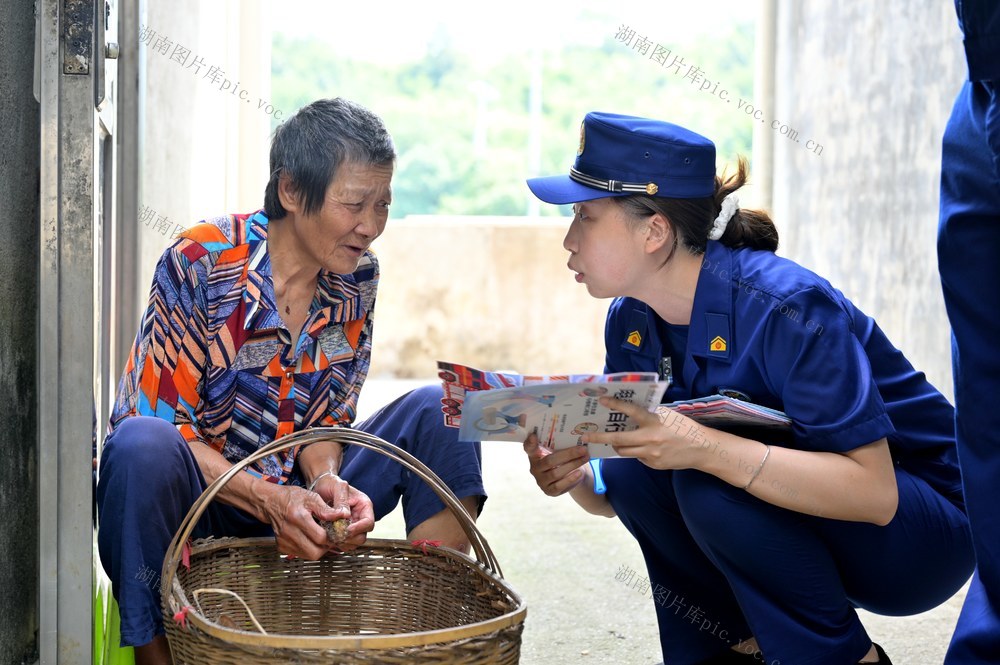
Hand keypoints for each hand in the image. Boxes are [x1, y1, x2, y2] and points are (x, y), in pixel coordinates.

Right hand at [258, 483, 343, 559]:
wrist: (272, 502)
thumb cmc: (292, 498)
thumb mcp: (311, 497)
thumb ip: (327, 509)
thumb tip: (343, 515)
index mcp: (298, 518)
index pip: (321, 538)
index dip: (332, 538)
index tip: (337, 533)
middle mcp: (289, 532)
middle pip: (315, 552)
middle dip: (326, 547)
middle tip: (331, 538)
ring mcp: (284, 541)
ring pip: (309, 556)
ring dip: (319, 549)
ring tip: (322, 538)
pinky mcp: (281, 546)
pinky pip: (301, 554)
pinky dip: (309, 549)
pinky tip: (311, 539)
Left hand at [311, 473, 374, 551]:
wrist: (320, 485)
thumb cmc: (330, 483)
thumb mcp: (337, 487)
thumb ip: (341, 500)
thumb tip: (345, 516)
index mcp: (364, 506)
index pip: (369, 523)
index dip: (359, 528)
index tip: (346, 529)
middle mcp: (360, 518)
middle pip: (362, 536)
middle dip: (350, 538)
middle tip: (336, 535)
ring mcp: (352, 526)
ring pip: (353, 543)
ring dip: (342, 543)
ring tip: (330, 536)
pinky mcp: (342, 532)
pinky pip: (344, 544)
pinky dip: (336, 544)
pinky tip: (328, 538)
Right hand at [523, 432, 590, 496]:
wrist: (569, 477)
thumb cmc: (562, 459)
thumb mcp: (559, 450)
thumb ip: (560, 444)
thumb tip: (579, 435)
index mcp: (534, 454)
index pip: (528, 448)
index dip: (530, 443)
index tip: (534, 435)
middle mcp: (535, 468)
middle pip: (549, 461)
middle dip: (568, 454)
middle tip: (583, 449)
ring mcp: (540, 480)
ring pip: (556, 473)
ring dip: (573, 465)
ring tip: (585, 458)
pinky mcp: (548, 490)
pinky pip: (559, 485)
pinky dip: (570, 478)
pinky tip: (579, 473)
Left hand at [581, 397, 707, 470]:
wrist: (701, 448)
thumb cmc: (684, 427)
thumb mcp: (667, 415)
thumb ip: (649, 414)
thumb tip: (629, 411)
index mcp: (654, 421)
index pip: (631, 411)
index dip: (615, 405)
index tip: (602, 400)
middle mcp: (650, 438)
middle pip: (618, 440)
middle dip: (599, 438)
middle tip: (585, 436)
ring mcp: (651, 454)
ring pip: (624, 451)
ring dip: (616, 445)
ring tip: (612, 441)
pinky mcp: (653, 464)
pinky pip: (637, 457)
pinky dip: (636, 451)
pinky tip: (644, 447)